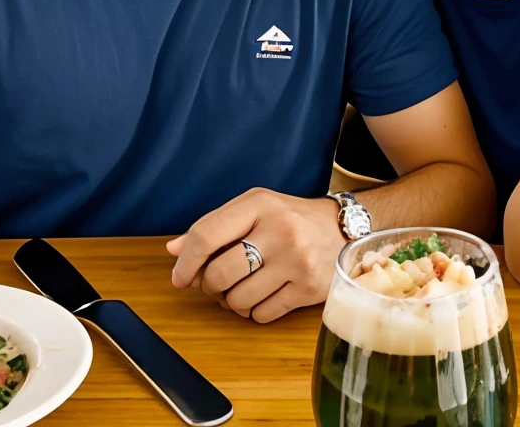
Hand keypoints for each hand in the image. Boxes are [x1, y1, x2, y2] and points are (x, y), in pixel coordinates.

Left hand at [164, 188, 343, 323]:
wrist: (344, 231)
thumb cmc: (290, 219)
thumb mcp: (253, 209)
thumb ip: (214, 226)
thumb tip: (174, 250)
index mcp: (260, 204)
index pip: (207, 234)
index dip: (186, 261)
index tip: (180, 277)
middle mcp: (280, 231)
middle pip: (220, 273)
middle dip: (210, 286)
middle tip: (215, 284)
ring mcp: (297, 261)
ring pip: (239, 298)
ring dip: (232, 301)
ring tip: (240, 289)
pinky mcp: (309, 289)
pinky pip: (262, 314)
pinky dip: (253, 312)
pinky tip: (261, 297)